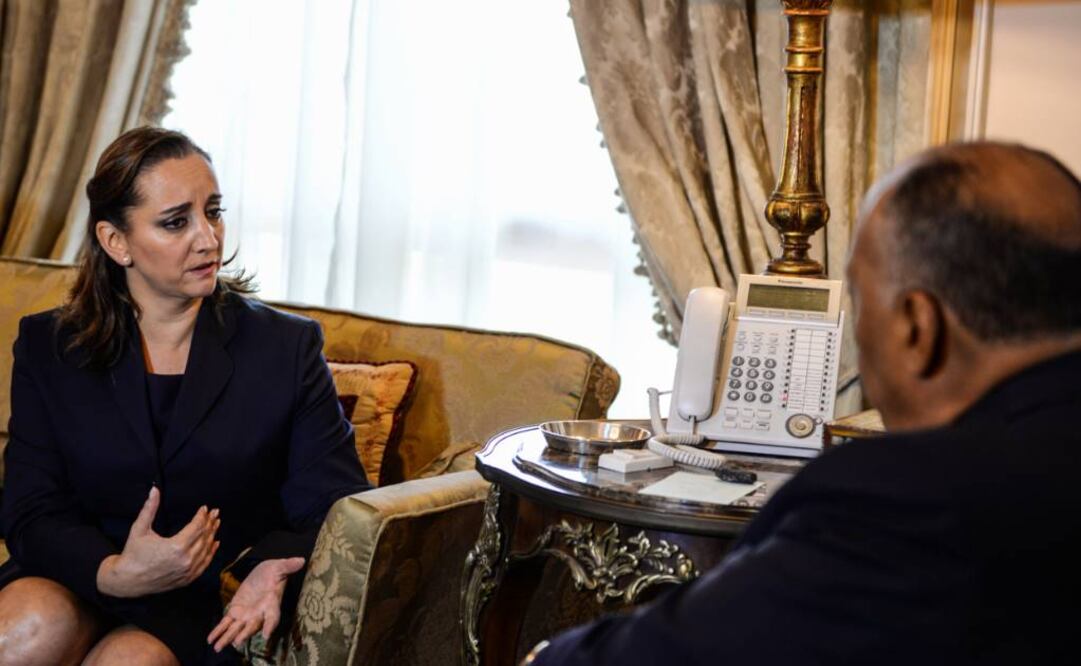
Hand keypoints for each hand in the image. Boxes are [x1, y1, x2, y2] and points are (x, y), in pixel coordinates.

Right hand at [96, 487, 220, 596]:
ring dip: (212, 535)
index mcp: (176, 547)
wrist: (127, 580)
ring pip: (206, 550)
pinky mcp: (187, 579)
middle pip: (204, 537)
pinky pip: (204, 565)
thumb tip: (154, 490)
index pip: (196, 527)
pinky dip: (211, 553)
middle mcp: (185, 560)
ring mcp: (187, 571)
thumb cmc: (133, 554)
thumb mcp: (140, 529)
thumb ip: (149, 509)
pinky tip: (214, 543)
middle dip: (210, 523)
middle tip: (215, 512)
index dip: (202, 516)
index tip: (205, 508)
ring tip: (216, 524)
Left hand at [208, 557, 305, 652]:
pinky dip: (218, 631)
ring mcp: (246, 614)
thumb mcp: (280, 566)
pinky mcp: (235, 611)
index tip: (267, 635)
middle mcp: (259, 613)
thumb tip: (301, 560)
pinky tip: (210, 640)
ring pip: (236, 628)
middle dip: (245, 634)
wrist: (263, 573)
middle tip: (238, 642)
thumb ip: (288, 566)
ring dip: (227, 638)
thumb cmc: (274, 571)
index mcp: (271, 603)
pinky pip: (226, 623)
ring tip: (218, 647)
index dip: (270, 625)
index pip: (273, 616)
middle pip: (252, 626)